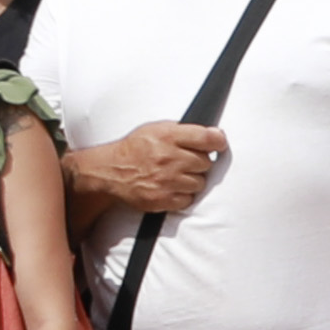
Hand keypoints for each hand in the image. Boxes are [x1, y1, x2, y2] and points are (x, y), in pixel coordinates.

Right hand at [76, 123, 224, 215]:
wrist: (110, 171)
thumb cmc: (134, 149)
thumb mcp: (155, 129)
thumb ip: (184, 130)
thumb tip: (214, 134)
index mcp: (168, 137)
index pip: (207, 139)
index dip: (218, 141)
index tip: (219, 144)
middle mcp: (168, 158)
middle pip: (206, 163)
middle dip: (199, 162)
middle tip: (186, 161)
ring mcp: (166, 181)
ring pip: (199, 183)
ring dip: (192, 180)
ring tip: (176, 175)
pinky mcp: (162, 199)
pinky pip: (188, 199)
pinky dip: (182, 195)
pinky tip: (171, 187)